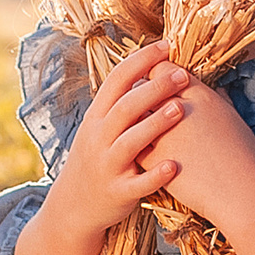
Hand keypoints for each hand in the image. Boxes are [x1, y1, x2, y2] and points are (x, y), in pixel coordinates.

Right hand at [12, 39, 191, 254]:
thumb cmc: (97, 160)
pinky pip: (138, 183)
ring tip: (180, 109)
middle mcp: (98, 139)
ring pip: (130, 142)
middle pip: (126, 107)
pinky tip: (175, 165)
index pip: (116, 80)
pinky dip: (156, 175)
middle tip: (182, 75)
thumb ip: (120, 103)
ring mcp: (107, 166)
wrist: (72, 208)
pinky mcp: (117, 193)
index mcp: (96, 118)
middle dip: (154, 88)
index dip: (141, 61)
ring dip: (155, 124)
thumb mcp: (99, 129)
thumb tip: (151, 68)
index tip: (167, 46)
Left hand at [135, 73, 254, 229]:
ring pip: (131, 114)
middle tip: (138, 96)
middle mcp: (176, 108)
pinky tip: (136, 146)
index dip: (156, 72)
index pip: (164, 69)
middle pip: (143, 87)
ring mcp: (160, 134)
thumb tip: (216, 90)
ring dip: (131, 117)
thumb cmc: (243, 157)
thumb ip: (220, 100)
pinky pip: (129, 142)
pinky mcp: (149, 159)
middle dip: (139, 91)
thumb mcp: (234, 119)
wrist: (237, 193)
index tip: (156, 79)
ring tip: (135, 122)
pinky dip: (131, 142)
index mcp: (199, 94)